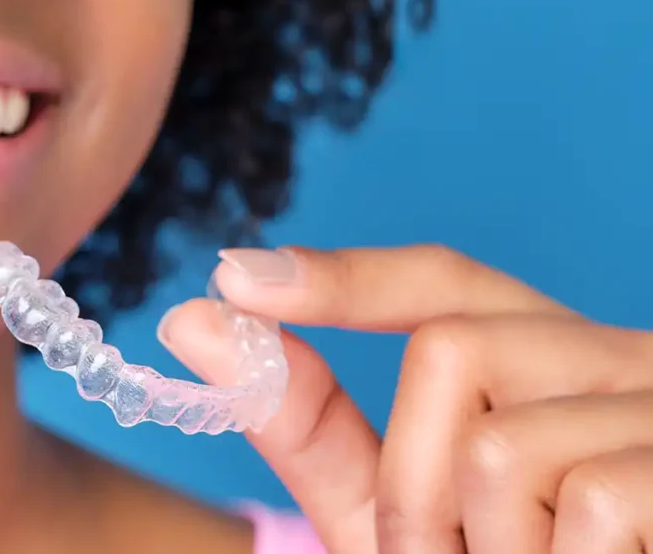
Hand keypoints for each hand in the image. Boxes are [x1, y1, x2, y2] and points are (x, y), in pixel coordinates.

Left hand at [157, 244, 652, 553]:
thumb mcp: (401, 514)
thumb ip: (310, 426)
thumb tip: (192, 319)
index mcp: (547, 362)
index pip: (445, 283)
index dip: (342, 277)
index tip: (233, 276)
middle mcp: (617, 358)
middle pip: (451, 348)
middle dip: (411, 489)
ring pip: (496, 445)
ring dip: (480, 549)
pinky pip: (583, 503)